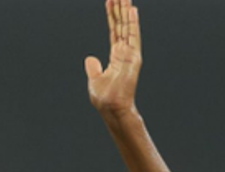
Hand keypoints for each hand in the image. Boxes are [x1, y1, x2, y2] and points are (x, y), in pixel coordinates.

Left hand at [84, 0, 141, 116]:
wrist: (112, 108)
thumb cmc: (105, 98)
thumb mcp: (94, 80)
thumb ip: (93, 68)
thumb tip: (90, 58)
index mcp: (116, 56)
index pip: (114, 30)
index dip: (112, 16)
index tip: (111, 1)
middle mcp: (124, 52)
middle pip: (121, 25)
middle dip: (120, 9)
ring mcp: (130, 54)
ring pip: (127, 28)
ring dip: (127, 12)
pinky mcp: (134, 58)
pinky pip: (133, 37)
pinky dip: (133, 24)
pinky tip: (132, 10)